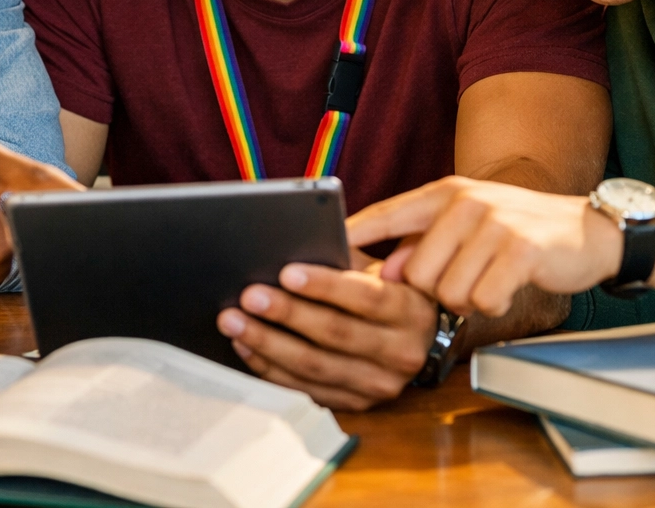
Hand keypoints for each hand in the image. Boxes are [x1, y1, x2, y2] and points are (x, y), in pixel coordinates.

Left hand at [215, 261, 436, 410]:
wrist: (420, 341)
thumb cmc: (391, 293)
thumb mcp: (383, 271)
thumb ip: (348, 262)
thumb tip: (292, 248)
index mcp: (411, 312)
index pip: (366, 297)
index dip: (323, 285)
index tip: (285, 272)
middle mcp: (400, 354)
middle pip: (335, 334)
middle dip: (286, 314)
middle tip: (248, 296)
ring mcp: (378, 386)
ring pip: (315, 367)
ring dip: (268, 344)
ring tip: (233, 321)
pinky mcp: (355, 406)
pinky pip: (306, 389)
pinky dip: (271, 368)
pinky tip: (245, 347)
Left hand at [347, 176, 621, 317]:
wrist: (587, 231)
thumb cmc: (516, 233)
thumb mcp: (465, 225)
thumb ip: (420, 242)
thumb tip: (379, 272)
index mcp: (443, 194)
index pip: (385, 214)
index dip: (351, 236)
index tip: (314, 251)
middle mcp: (464, 202)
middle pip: (414, 273)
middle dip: (434, 290)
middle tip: (464, 278)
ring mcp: (493, 223)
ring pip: (447, 291)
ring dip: (467, 299)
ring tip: (489, 278)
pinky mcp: (520, 250)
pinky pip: (483, 300)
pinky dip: (493, 305)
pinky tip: (508, 286)